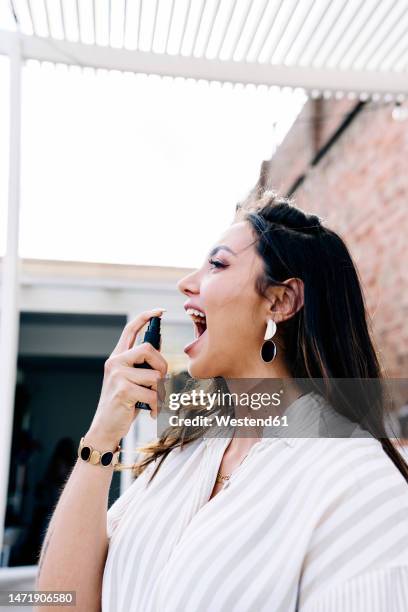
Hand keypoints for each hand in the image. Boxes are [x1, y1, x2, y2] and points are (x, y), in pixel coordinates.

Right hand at [87, 308, 167, 445]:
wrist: (105, 429)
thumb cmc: (122, 404)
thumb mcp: (131, 380)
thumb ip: (141, 364)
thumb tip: (158, 346)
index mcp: (117, 357)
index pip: (130, 329)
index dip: (146, 317)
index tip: (159, 310)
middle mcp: (115, 362)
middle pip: (149, 349)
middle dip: (162, 365)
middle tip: (160, 382)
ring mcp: (118, 376)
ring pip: (155, 375)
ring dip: (159, 392)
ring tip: (151, 402)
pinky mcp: (123, 391)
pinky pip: (153, 394)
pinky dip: (156, 406)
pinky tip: (149, 412)